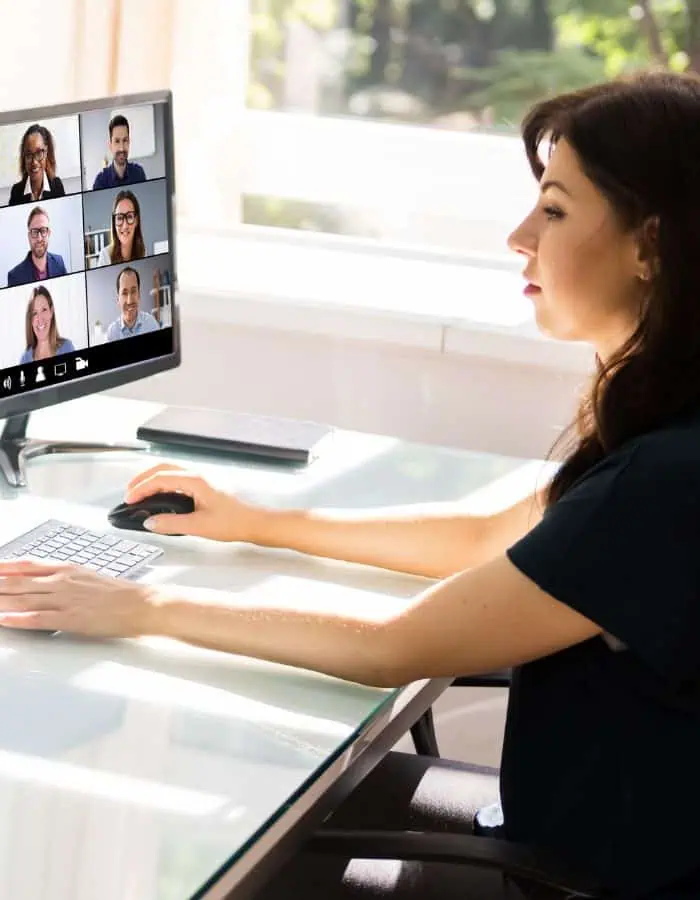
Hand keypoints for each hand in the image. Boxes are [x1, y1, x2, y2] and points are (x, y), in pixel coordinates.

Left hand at [0, 560, 156, 636]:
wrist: (142, 603)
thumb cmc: (121, 593)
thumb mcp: (90, 576)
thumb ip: (67, 577)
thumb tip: (48, 580)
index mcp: (68, 569)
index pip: (26, 565)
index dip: (3, 567)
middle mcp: (62, 581)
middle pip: (17, 582)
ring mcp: (65, 599)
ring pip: (23, 599)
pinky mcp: (71, 618)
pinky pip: (38, 619)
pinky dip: (17, 619)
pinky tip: (3, 619)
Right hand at [125, 463, 263, 541]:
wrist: (257, 522)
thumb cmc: (235, 522)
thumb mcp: (199, 526)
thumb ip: (171, 524)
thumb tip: (149, 522)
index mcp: (196, 480)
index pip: (160, 478)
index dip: (141, 488)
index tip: (129, 500)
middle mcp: (200, 474)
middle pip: (164, 468)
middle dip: (143, 478)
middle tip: (130, 492)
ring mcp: (205, 477)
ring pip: (172, 471)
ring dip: (154, 479)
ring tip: (142, 493)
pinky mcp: (208, 484)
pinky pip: (181, 478)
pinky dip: (166, 483)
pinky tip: (162, 496)